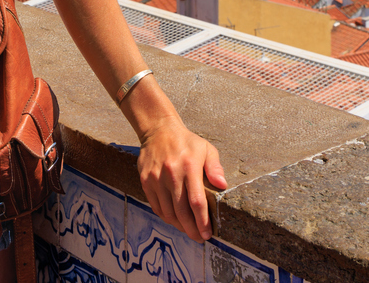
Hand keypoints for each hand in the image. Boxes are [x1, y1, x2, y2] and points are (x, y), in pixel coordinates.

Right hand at [137, 119, 226, 241]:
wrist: (159, 130)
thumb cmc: (187, 142)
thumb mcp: (207, 149)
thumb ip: (215, 168)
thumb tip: (223, 185)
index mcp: (189, 166)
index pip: (196, 201)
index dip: (202, 221)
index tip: (207, 234)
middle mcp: (171, 173)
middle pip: (181, 211)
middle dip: (191, 229)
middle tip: (199, 238)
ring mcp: (156, 178)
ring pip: (167, 211)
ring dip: (179, 226)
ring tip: (188, 231)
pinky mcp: (145, 181)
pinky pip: (156, 206)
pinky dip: (166, 217)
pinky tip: (175, 220)